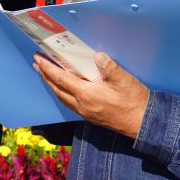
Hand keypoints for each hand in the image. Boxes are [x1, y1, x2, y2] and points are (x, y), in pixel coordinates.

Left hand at [33, 52, 148, 138]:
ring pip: (62, 97)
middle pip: (57, 89)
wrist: (143, 123)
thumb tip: (98, 56)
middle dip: (45, 75)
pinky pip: (69, 103)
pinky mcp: (90, 116)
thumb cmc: (134, 101)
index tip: (38, 59)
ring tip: (45, 75)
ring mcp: (85, 112)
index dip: (48, 68)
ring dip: (51, 85)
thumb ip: (109, 67)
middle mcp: (82, 105)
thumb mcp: (124, 80)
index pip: (61, 79)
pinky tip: (63, 90)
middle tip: (36, 64)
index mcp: (87, 94)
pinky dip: (61, 93)